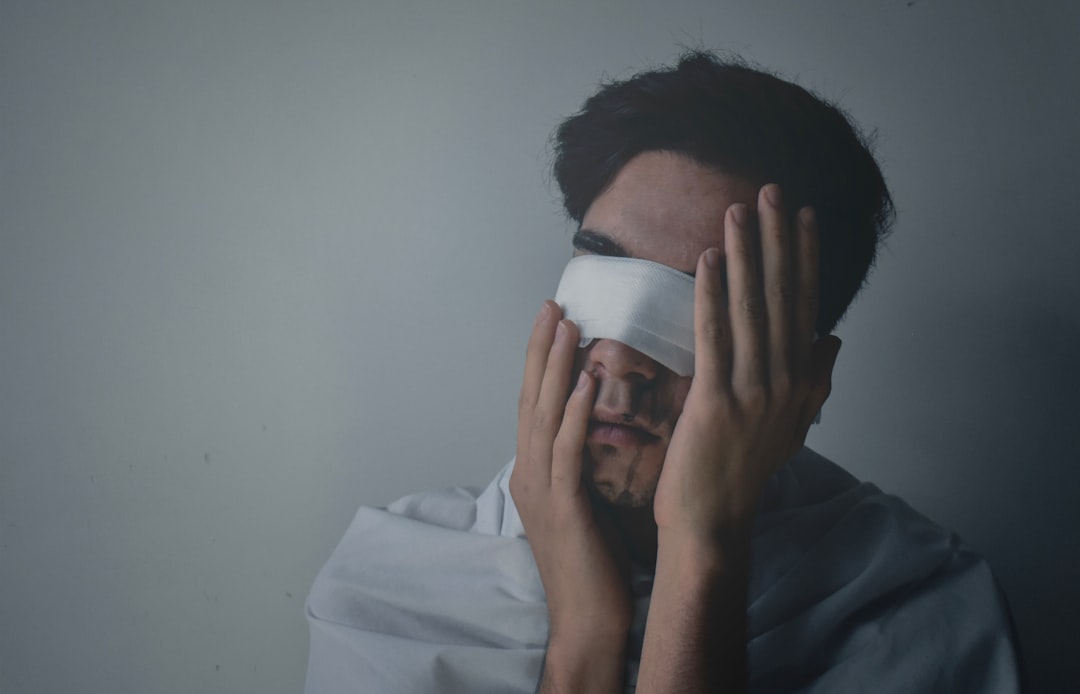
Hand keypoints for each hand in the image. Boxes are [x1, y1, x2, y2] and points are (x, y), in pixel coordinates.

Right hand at [509, 301, 631, 651]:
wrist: (589, 620)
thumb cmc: (595, 563)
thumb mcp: (584, 503)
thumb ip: (580, 465)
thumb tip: (596, 427)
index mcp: (533, 471)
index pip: (534, 403)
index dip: (541, 359)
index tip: (554, 318)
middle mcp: (528, 473)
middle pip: (530, 398)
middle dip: (540, 349)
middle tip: (553, 304)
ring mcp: (540, 490)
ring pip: (544, 415)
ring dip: (555, 368)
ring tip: (568, 326)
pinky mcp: (562, 507)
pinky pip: (566, 450)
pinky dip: (574, 413)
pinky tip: (586, 382)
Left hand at [653, 184, 841, 539]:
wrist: (713, 519)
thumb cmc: (743, 472)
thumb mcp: (791, 426)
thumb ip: (816, 380)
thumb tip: (835, 337)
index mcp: (799, 380)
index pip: (805, 305)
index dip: (804, 257)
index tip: (803, 215)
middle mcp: (783, 380)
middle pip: (782, 297)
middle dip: (777, 240)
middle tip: (771, 191)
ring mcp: (752, 390)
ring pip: (752, 309)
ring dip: (747, 255)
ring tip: (739, 210)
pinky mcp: (717, 401)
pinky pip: (715, 336)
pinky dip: (713, 294)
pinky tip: (710, 258)